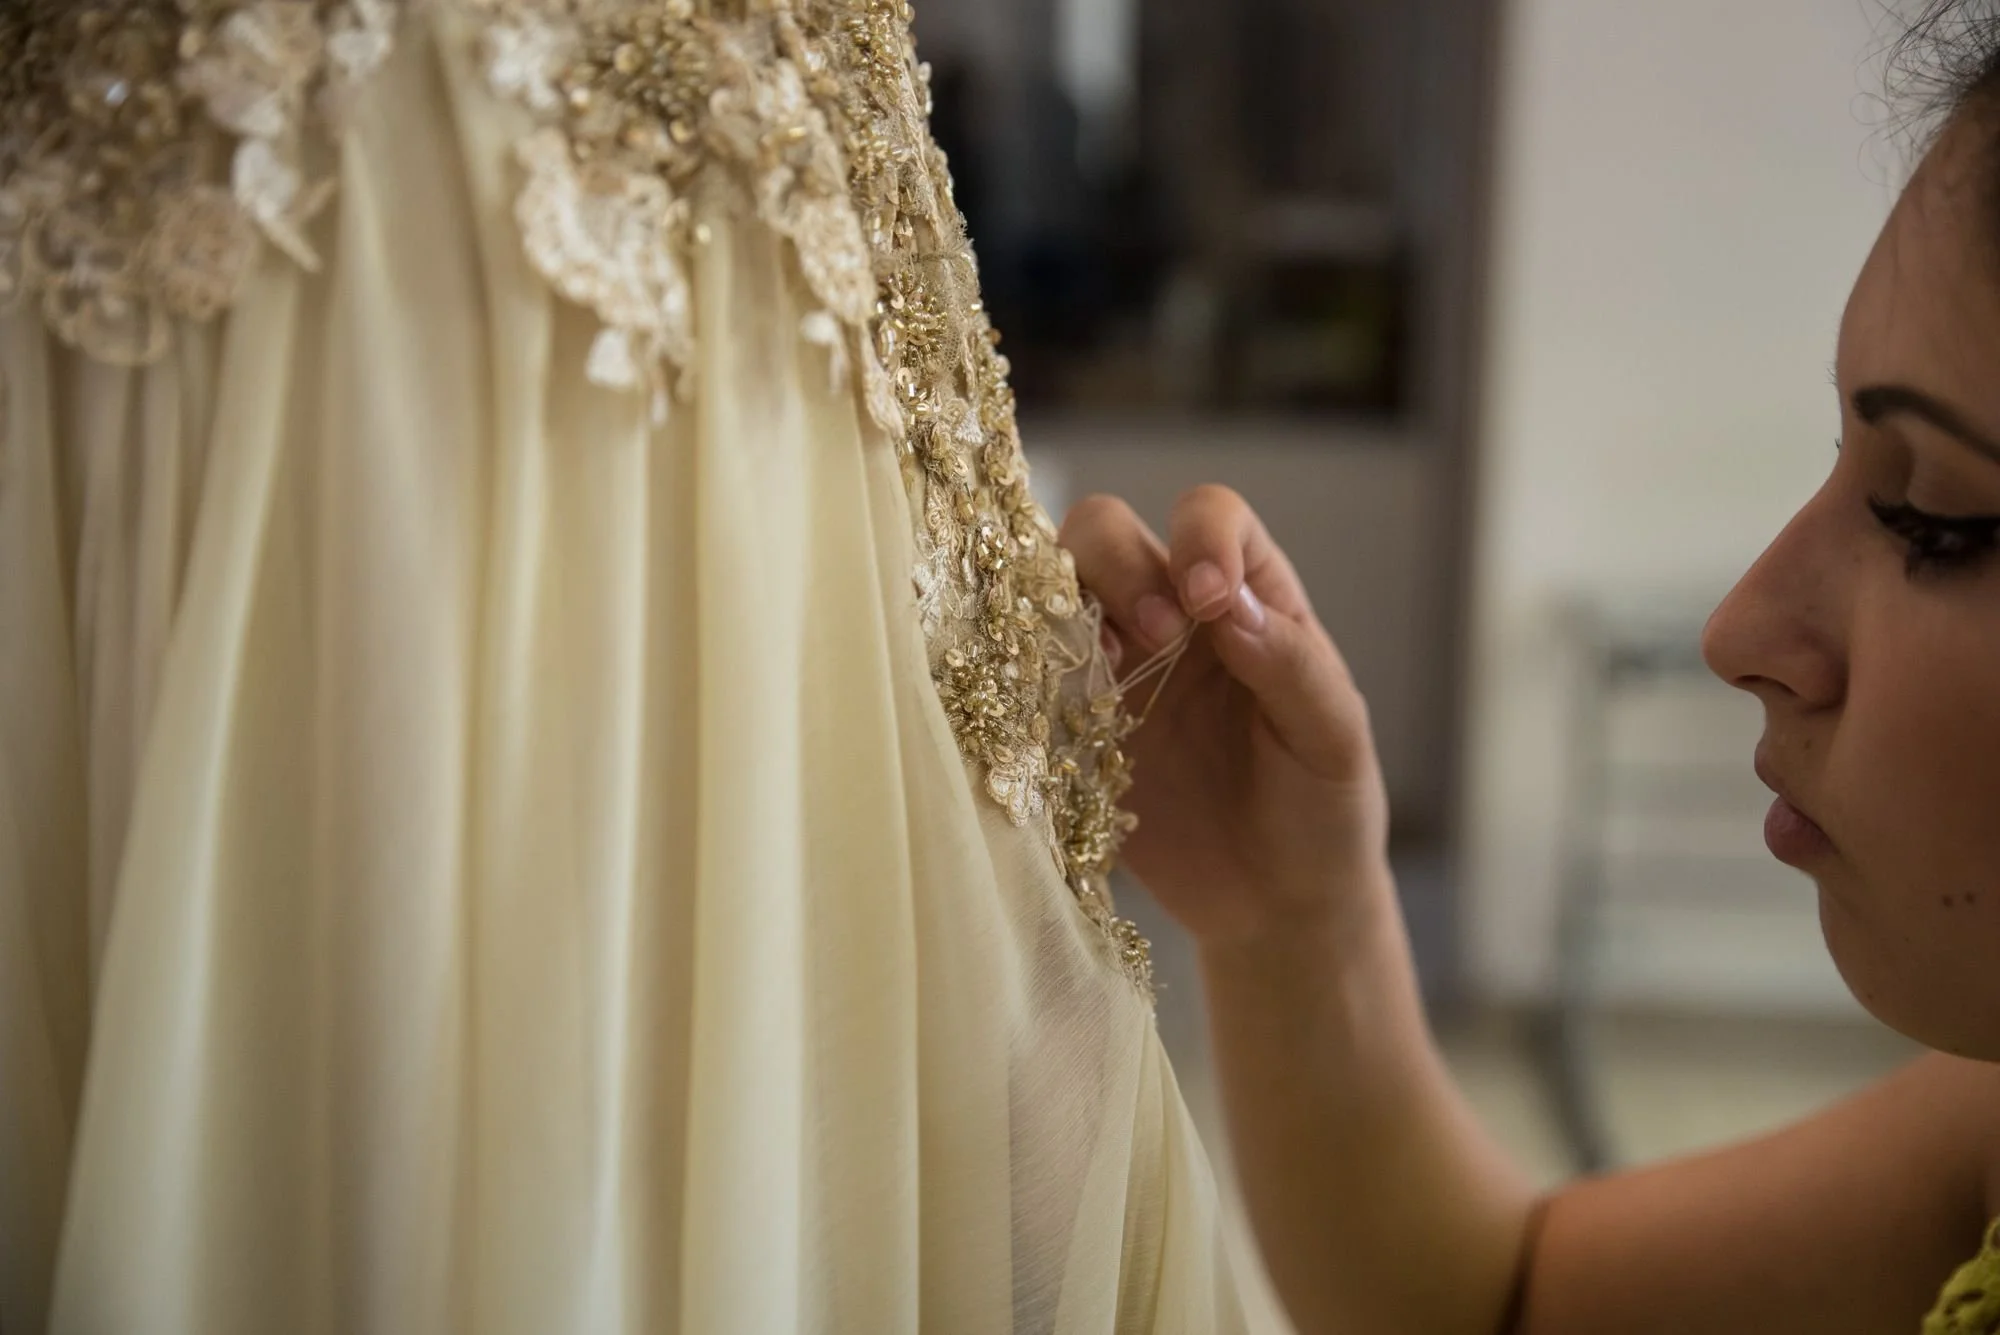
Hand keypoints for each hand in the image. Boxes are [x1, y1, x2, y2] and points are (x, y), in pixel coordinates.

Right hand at [1061, 486, 1391, 947]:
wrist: (1278, 908)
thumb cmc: (1324, 812)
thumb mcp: (1333, 737)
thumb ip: (1292, 665)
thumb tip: (1229, 606)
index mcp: (1247, 597)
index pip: (1209, 517)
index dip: (1199, 538)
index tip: (1210, 600)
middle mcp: (1170, 617)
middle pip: (1105, 530)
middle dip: (1119, 566)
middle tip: (1156, 638)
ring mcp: (1112, 670)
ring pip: (1051, 589)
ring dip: (1064, 608)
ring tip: (1103, 670)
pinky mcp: (1071, 728)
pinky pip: (1026, 675)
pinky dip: (1025, 674)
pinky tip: (1061, 715)